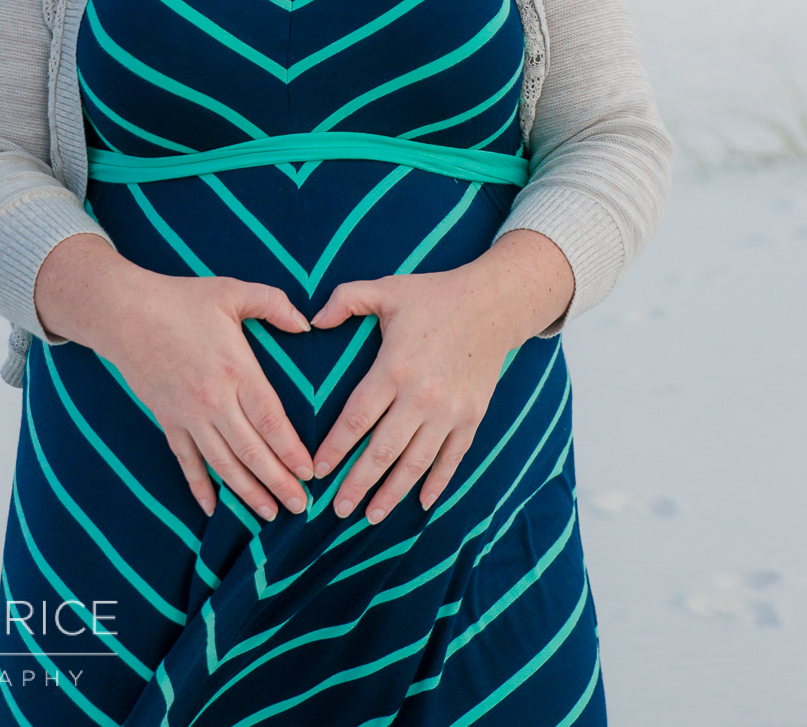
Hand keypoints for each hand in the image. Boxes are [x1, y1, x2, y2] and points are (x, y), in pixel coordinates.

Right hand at [34, 236, 313, 520]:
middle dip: (278, 482)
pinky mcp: (167, 419)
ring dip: (247, 492)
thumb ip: (273, 304)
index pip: (270, 419)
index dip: (290, 450)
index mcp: (235, 368)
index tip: (310, 473)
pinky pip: (186, 461)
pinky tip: (212, 509)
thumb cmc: (181, 299)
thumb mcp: (232, 291)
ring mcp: (188, 414)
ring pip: (222, 464)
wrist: (124, 312)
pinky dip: (199, 487)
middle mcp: (213, 399)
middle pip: (250, 451)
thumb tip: (307, 324)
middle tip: (300, 507)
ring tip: (269, 514)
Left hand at [309, 229, 574, 523]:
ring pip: (416, 462)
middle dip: (358, 483)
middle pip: (383, 451)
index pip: (357, 418)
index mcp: (394, 367)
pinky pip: (452, 458)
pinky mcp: (472, 417)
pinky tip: (422, 503)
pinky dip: (437, 482)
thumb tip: (312, 321)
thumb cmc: (434, 296)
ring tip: (371, 516)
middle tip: (337, 510)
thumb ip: (345, 300)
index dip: (335, 448)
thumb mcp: (386, 289)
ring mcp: (449, 411)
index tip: (316, 471)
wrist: (493, 304)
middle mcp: (421, 396)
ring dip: (393, 493)